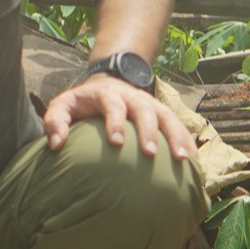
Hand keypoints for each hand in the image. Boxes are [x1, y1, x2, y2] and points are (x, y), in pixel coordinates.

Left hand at [42, 73, 194, 161]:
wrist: (108, 83)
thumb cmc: (82, 103)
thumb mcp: (63, 106)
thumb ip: (55, 121)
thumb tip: (56, 144)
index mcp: (108, 94)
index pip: (113, 104)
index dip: (115, 121)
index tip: (116, 142)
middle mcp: (133, 97)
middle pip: (145, 110)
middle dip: (149, 131)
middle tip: (150, 154)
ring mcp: (151, 105)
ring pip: (168, 118)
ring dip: (177, 137)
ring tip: (183, 161)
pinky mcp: (163, 115)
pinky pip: (179, 128)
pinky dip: (188, 143)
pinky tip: (195, 165)